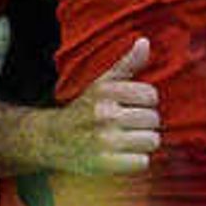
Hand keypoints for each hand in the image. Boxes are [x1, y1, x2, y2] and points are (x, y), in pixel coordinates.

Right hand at [41, 36, 159, 174]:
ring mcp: (104, 140)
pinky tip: (122, 156)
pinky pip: (143, 162)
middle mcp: (104, 114)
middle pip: (153, 119)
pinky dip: (136, 161)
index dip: (145, 102)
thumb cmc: (84, 109)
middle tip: (126, 126)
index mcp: (105, 91)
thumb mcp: (101, 83)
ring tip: (126, 140)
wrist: (51, 139)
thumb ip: (126, 63)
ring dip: (143, 143)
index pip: (151, 95)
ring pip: (151, 141)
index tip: (132, 105)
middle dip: (144, 124)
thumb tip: (144, 42)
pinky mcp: (104, 164)